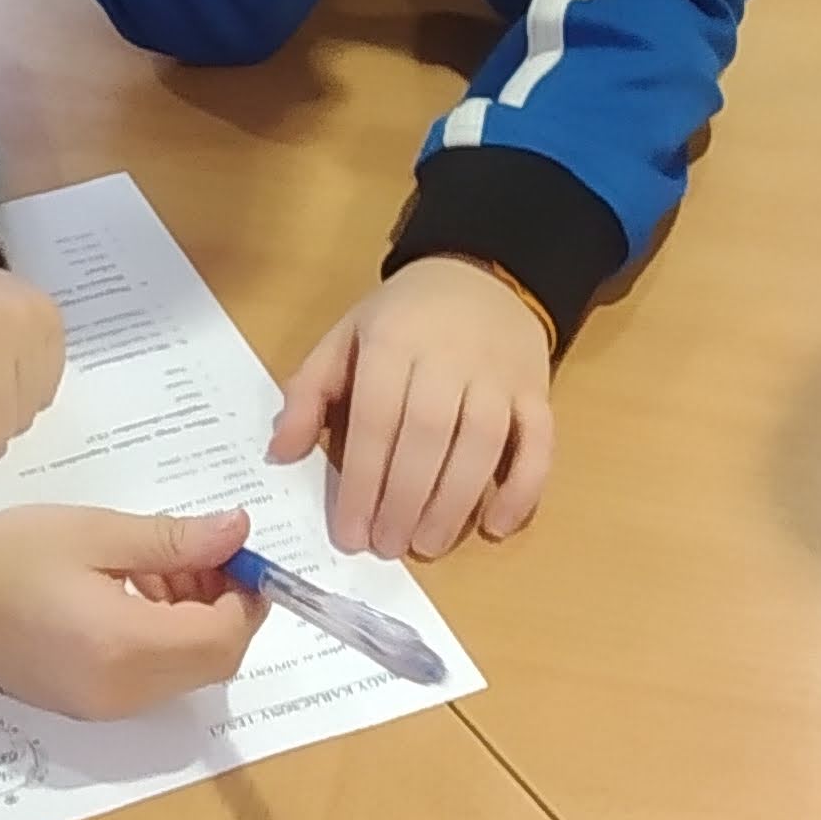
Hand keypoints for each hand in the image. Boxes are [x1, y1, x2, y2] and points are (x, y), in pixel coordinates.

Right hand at [0, 504, 263, 720]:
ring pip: (185, 673)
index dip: (246, 597)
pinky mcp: (86, 706)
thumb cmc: (7, 554)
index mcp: (124, 647)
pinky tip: (132, 595)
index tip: (234, 550)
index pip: (222, 638)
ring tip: (157, 566)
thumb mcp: (94, 532)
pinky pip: (151, 680)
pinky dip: (163, 639)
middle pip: (212, 663)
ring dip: (193, 622)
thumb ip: (174, 539)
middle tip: (197, 552)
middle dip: (223, 608)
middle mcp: (121, 692)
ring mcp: (103, 707)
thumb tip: (239, 532)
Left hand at [270, 256, 556, 556]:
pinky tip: (497, 526)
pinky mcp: (538, 390)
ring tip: (428, 544)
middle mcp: (450, 358)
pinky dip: (524, 488)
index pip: (377, 422)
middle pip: (430, 438)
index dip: (363, 484)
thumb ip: (309, 393)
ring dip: (456, 503)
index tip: (351, 535)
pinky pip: (540, 443)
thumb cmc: (402, 317)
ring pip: (483, 445)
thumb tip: (280, 454)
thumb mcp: (345, 338)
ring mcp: (500, 375)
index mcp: (394, 343)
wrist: (481, 272)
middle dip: (405, 501)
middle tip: (387, 547)